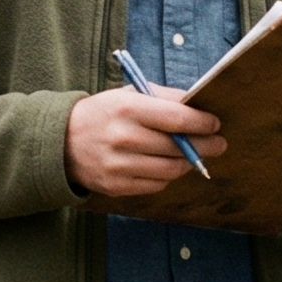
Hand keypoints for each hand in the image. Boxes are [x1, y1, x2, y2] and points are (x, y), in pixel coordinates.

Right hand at [65, 84, 226, 197]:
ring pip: (171, 169)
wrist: (63, 142)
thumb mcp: (128, 94)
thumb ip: (164, 98)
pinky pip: (157, 184)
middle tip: (218, 144)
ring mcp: (119, 166)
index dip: (203, 123)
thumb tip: (199, 107)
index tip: (215, 124)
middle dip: (205, 145)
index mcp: (128, 109)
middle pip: (179, 147)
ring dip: (189, 162)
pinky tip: (169, 165)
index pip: (178, 119)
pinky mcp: (117, 186)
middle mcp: (124, 138)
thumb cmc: (103, 114)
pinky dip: (168, 175)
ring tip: (194, 155)